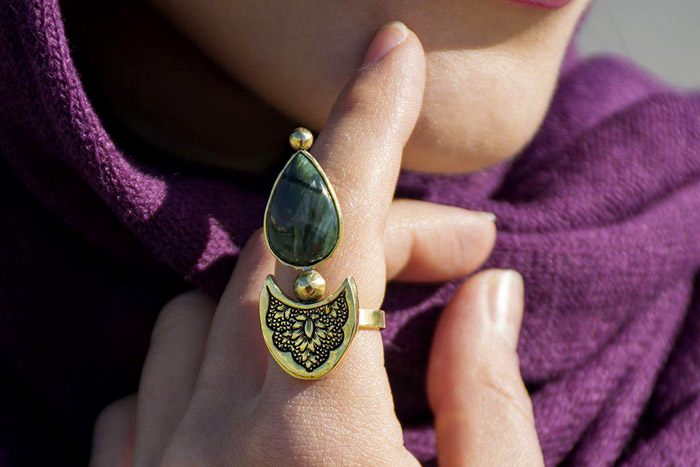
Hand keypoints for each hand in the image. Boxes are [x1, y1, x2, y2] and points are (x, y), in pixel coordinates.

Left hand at [89, 22, 542, 465]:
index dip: (367, 129)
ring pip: (204, 309)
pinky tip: (265, 384)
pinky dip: (209, 351)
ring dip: (290, 283)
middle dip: (372, 224)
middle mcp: (213, 438)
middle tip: (458, 250)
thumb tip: (487, 293)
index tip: (392, 57)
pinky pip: (150, 381)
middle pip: (280, 259)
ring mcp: (158, 466)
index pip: (334, 233)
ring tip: (361, 322)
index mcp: (312, 440)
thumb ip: (489, 404)